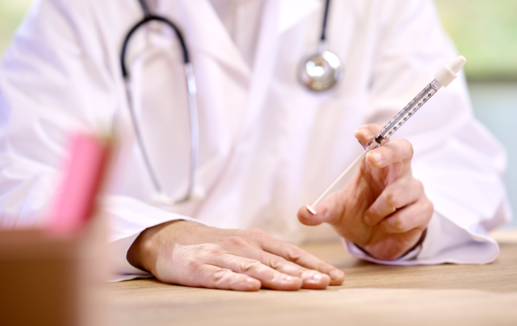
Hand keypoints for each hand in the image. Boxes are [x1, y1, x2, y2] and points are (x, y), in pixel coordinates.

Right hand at [127, 220, 344, 290]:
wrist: (171, 239)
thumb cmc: (215, 247)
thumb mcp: (246, 247)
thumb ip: (271, 259)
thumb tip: (304, 274)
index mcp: (258, 240)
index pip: (293, 254)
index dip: (315, 265)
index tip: (336, 278)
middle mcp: (244, 245)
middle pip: (278, 262)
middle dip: (304, 273)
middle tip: (325, 283)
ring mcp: (223, 255)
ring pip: (254, 267)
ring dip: (276, 277)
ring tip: (296, 284)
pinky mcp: (200, 267)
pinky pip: (221, 276)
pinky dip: (236, 281)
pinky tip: (251, 287)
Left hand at [298, 124, 432, 259]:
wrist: (376, 244)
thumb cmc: (358, 217)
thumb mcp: (337, 213)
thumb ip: (321, 211)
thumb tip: (303, 213)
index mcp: (375, 165)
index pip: (379, 139)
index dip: (373, 132)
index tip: (359, 134)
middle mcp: (397, 172)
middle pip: (404, 148)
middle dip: (388, 152)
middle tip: (372, 159)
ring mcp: (413, 189)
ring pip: (399, 191)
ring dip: (379, 209)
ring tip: (370, 217)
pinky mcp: (424, 210)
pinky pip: (409, 215)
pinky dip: (393, 224)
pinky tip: (387, 226)